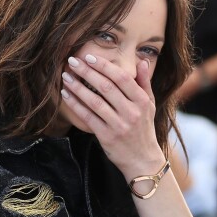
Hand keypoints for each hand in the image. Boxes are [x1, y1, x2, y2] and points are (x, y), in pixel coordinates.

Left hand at [61, 54, 164, 178]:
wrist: (142, 159)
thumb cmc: (144, 128)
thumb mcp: (150, 104)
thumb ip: (144, 82)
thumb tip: (141, 61)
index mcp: (142, 101)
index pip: (122, 78)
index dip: (105, 66)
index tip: (90, 57)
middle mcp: (131, 111)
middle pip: (106, 87)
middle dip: (88, 72)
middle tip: (73, 61)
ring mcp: (119, 124)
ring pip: (95, 101)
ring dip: (78, 87)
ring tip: (66, 76)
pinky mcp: (106, 136)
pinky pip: (88, 117)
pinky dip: (76, 105)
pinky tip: (66, 95)